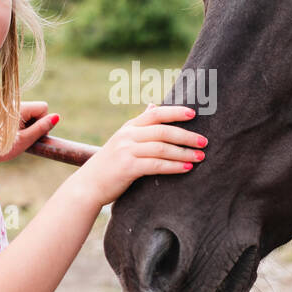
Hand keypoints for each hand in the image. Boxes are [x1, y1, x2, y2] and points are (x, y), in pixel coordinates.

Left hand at [0, 101, 59, 164]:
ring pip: (28, 113)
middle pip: (36, 109)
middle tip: (23, 137)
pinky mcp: (2, 112)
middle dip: (34, 123)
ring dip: (26, 125)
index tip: (31, 134)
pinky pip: (18, 115)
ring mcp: (7, 107)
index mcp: (19, 107)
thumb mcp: (25, 140)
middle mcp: (13, 103)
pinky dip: (18, 125)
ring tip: (15, 137)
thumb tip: (57, 117)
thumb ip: (42, 127)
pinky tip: (9, 134)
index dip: (42, 122)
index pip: (43, 107)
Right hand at [71, 103, 207, 207]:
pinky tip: (186, 168)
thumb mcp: (121, 140)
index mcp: (128, 127)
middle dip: (186, 136)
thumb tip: (153, 106)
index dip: (175, 112)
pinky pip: (156, 164)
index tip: (193, 114)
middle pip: (163, 131)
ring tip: (200, 157)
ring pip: (162, 148)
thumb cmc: (109, 165)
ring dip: (184, 152)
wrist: (88, 186)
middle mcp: (127, 136)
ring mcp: (126, 151)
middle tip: (204, 142)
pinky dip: (173, 166)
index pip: (155, 114)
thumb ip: (138, 126)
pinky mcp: (128, 167)